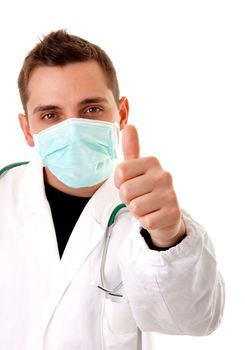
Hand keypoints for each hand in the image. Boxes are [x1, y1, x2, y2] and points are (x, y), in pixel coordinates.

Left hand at [114, 125, 185, 247]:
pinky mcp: (173, 213)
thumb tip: (129, 126)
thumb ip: (131, 150)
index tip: (131, 184)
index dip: (120, 183)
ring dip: (137, 211)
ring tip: (147, 207)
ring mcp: (171, 194)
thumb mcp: (137, 170)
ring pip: (135, 206)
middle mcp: (164, 175)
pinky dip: (146, 221)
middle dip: (128, 199)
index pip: (120, 172)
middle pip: (125, 190)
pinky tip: (155, 216)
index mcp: (152, 161)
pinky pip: (146, 221)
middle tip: (140, 198)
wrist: (165, 216)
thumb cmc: (146, 191)